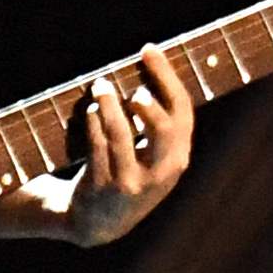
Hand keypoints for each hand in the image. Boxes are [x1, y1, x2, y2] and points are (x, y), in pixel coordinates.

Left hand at [56, 49, 197, 245]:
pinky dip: (94, 125)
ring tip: (100, 86)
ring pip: (122, 134)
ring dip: (110, 105)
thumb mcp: (153, 156)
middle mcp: (162, 172)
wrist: (99, 223)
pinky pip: (99, 148)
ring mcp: (133, 182)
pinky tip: (91, 110)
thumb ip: (157, 122)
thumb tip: (148, 64)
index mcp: (179, 157)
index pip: (181, 111)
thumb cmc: (127, 174)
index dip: (166, 76)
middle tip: (130, 82)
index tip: (148, 50)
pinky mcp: (106, 186)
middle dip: (146, 99)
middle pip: (163, 127)